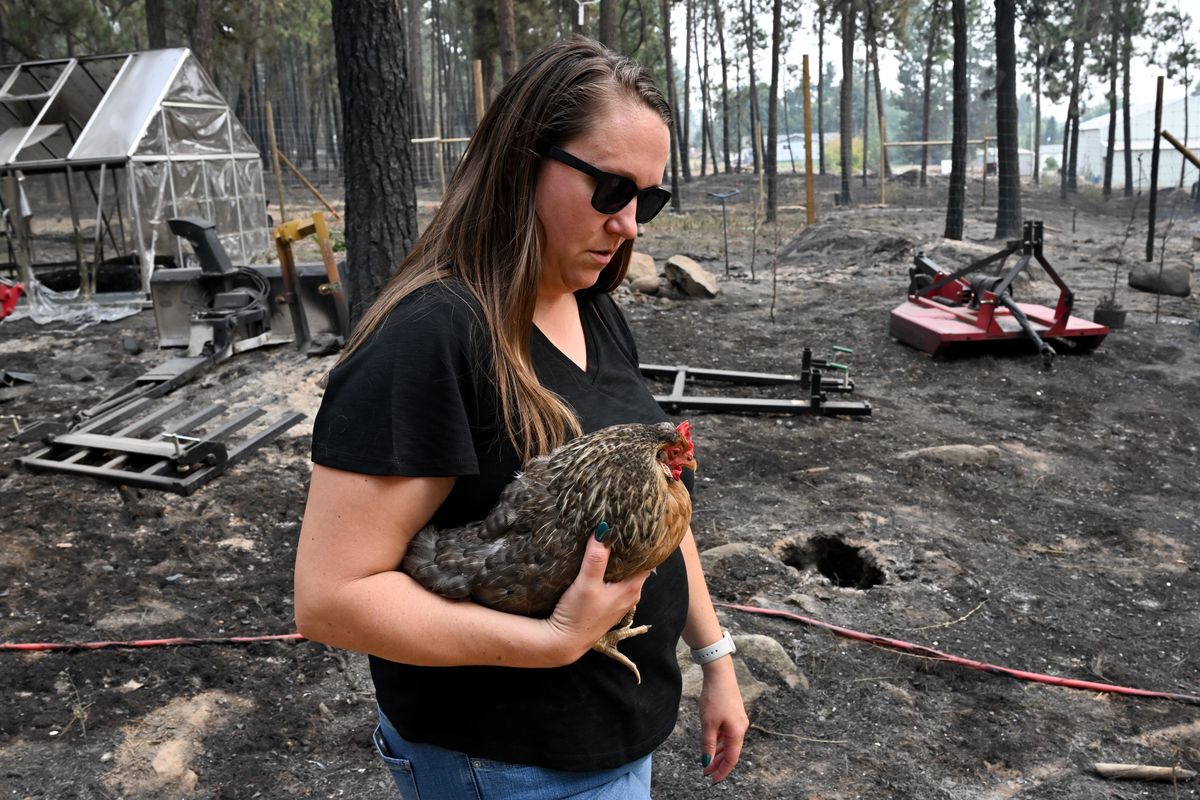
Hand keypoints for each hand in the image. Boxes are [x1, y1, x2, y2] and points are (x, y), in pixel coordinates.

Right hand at [543, 535, 648, 664]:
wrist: (564, 642)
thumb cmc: (578, 615)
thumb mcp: (586, 583)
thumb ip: (596, 558)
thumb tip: (603, 531)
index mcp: (632, 589)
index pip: (647, 561)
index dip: (644, 545)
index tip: (637, 528)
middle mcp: (630, 596)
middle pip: (636, 567)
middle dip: (630, 550)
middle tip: (621, 528)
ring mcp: (619, 602)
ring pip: (625, 575)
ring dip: (619, 561)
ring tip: (611, 540)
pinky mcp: (607, 605)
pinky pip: (615, 582)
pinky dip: (611, 571)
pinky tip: (600, 562)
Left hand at [698, 660, 747, 783]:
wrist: (720, 674)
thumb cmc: (715, 697)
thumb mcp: (708, 723)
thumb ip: (707, 744)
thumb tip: (706, 762)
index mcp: (737, 733)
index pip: (731, 759)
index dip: (722, 771)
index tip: (712, 780)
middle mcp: (740, 728)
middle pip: (730, 752)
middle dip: (718, 763)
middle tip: (705, 771)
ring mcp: (737, 721)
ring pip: (728, 743)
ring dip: (717, 753)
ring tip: (706, 761)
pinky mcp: (732, 714)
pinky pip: (726, 733)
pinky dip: (718, 741)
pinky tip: (710, 744)